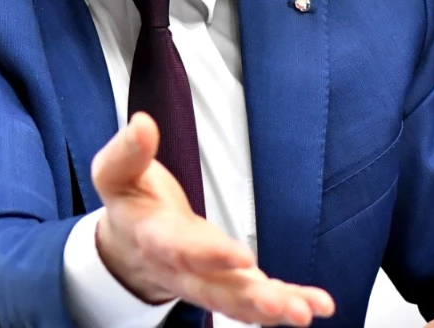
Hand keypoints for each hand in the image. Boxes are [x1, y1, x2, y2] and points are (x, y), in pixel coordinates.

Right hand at [91, 112, 334, 325]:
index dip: (210, 254)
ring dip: (273, 309)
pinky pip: (255, 299)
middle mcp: (181, 270)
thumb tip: (142, 124)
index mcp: (153, 238)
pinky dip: (287, 303)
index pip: (180, 248)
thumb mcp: (116, 173)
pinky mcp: (229, 284)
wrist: (126, 246)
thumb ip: (127, 153)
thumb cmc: (131, 203)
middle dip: (248, 298)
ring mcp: (206, 282)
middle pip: (213, 289)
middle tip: (280, 306)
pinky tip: (317, 305)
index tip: (244, 257)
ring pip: (237, 302)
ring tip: (306, 312)